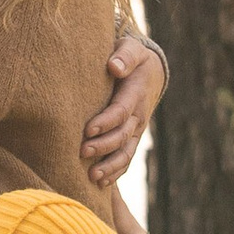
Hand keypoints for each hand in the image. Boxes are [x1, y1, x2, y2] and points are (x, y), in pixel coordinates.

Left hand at [83, 28, 165, 183]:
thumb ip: (124, 56)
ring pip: (126, 152)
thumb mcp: (131, 49)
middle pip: (122, 135)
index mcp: (136, 94)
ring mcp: (137, 129)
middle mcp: (138, 115)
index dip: (106, 122)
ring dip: (110, 166)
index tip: (88, 129)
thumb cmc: (132, 58)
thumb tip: (114, 66)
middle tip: (83, 152)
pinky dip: (116, 172)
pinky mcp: (132, 138)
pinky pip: (126, 158)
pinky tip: (101, 183)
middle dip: (103, 146)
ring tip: (92, 176)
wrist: (150, 71)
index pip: (120, 111)